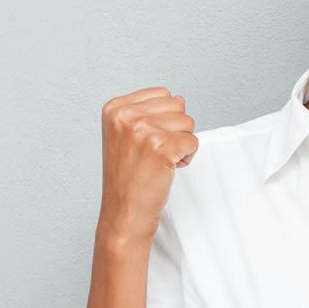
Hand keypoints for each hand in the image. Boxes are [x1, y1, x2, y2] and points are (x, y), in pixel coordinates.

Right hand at [96, 86, 197, 242]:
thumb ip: (145, 113)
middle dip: (174, 130)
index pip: (162, 93)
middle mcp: (126, 116)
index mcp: (114, 108)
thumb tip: (178, 98)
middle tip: (153, 154)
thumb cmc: (126, 179)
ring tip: (158, 162)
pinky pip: (194, 142)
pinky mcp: (162, 146)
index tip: (145, 142)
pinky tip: (166, 169)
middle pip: (178, 105)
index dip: (162, 120)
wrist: (123, 213)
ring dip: (181, 144)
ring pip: (188, 122)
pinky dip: (187, 158)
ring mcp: (144, 130)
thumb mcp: (123, 136)